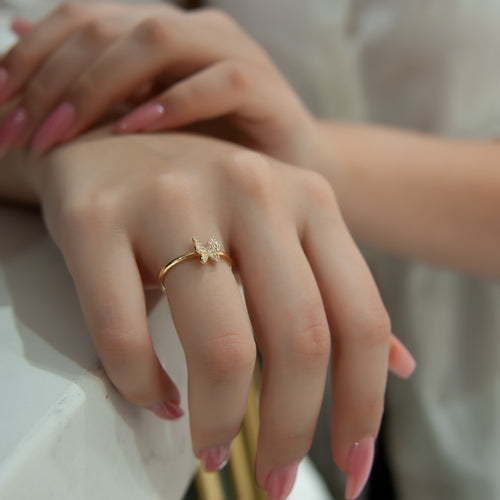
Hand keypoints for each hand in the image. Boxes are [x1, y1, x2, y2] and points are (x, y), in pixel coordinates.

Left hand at [0, 3, 314, 165]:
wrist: (292, 166)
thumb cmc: (216, 147)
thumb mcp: (148, 117)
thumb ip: (95, 80)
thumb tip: (21, 37)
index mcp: (160, 33)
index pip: (80, 22)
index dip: (29, 59)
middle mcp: (193, 30)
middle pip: (108, 27)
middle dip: (52, 78)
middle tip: (19, 132)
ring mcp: (232, 54)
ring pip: (157, 41)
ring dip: (100, 87)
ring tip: (61, 133)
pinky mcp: (266, 88)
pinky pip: (218, 82)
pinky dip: (173, 102)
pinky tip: (134, 129)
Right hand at [23, 130, 412, 499]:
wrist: (110, 136)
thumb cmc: (204, 193)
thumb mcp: (283, 222)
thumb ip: (336, 288)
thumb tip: (396, 367)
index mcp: (308, 196)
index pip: (359, 318)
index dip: (363, 406)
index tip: (350, 464)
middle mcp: (251, 190)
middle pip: (299, 341)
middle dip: (294, 430)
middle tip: (276, 478)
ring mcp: (171, 198)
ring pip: (220, 344)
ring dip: (222, 420)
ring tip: (214, 449)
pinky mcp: (97, 217)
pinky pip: (125, 332)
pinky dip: (142, 385)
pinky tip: (156, 399)